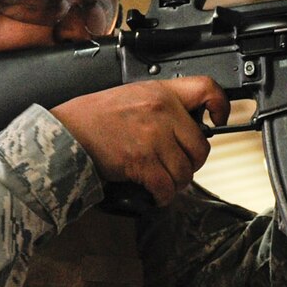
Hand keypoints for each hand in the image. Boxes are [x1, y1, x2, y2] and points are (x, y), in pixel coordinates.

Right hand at [54, 77, 230, 207]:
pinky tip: (154, 193)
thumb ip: (161, 106)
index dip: (220, 106)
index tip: (219, 119)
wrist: (66, 133)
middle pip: (200, 146)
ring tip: (163, 181)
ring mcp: (153, 138)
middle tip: (177, 166)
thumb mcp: (131, 96)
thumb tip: (185, 126)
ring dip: (176, 183)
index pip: (206, 89)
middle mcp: (162, 112)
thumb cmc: (93, 118)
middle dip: (191, 163)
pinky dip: (162, 196)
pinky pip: (166, 187)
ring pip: (185, 171)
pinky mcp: (143, 162)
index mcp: (160, 93)